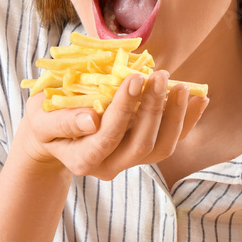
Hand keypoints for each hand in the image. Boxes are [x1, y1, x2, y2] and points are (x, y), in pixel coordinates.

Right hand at [15, 70, 208, 180]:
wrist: (53, 136)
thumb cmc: (44, 121)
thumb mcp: (41, 119)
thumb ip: (62, 121)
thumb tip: (91, 120)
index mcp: (82, 160)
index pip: (108, 136)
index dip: (124, 108)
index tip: (134, 77)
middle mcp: (109, 167)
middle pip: (141, 144)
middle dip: (154, 108)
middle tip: (160, 74)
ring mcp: (128, 161)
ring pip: (161, 147)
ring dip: (176, 116)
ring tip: (183, 86)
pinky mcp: (143, 152)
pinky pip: (171, 141)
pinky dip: (187, 120)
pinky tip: (200, 98)